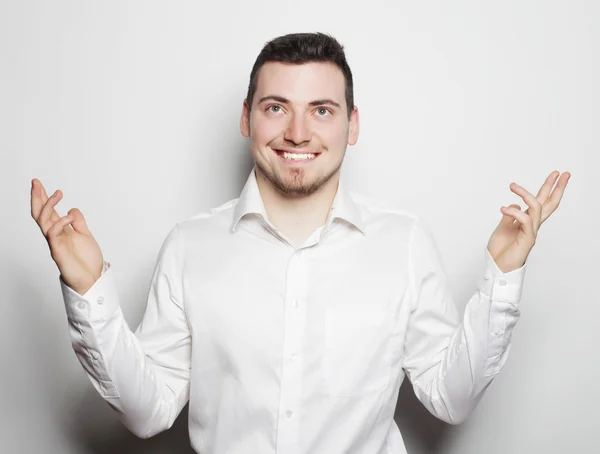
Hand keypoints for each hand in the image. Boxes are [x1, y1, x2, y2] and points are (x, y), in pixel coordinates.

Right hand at [30, 178, 103, 294]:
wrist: (92, 279)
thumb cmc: (87, 260)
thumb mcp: (85, 235)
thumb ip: (78, 222)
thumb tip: (72, 208)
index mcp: (61, 230)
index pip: (49, 211)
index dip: (43, 197)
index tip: (38, 183)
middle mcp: (55, 235)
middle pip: (41, 213)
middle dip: (37, 197)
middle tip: (35, 182)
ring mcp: (55, 243)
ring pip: (44, 221)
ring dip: (49, 205)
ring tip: (58, 193)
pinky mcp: (58, 252)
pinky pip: (53, 234)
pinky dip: (60, 223)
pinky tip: (68, 216)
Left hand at [487, 171, 570, 272]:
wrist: (497, 267)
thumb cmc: (500, 250)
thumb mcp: (502, 227)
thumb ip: (510, 215)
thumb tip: (514, 204)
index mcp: (527, 221)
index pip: (541, 202)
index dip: (548, 188)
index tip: (555, 174)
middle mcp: (533, 225)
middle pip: (549, 203)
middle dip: (556, 187)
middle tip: (562, 172)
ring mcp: (531, 232)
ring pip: (537, 207)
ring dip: (525, 194)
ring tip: (512, 185)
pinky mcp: (527, 239)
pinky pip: (526, 221)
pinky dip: (515, 212)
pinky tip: (504, 209)